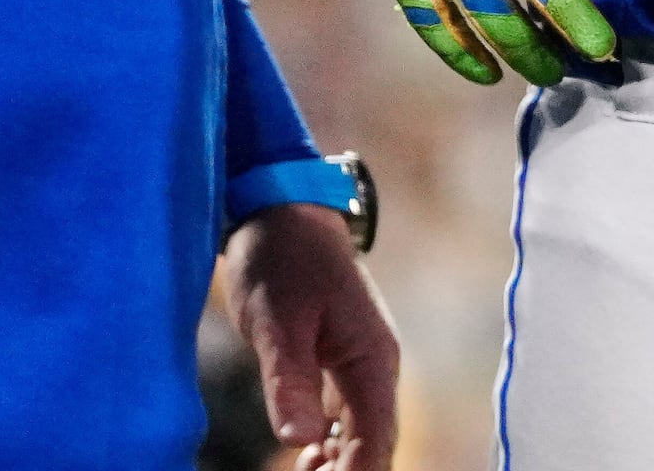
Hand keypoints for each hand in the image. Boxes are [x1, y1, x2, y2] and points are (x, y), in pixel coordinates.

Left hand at [223, 204, 400, 470]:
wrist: (280, 209)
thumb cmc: (281, 258)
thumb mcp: (276, 320)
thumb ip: (289, 380)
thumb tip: (301, 442)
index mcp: (371, 356)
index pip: (376, 436)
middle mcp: (376, 365)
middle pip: (375, 441)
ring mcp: (361, 363)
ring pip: (362, 432)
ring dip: (340, 463)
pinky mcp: (340, 360)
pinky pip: (346, 416)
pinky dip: (330, 443)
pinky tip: (306, 457)